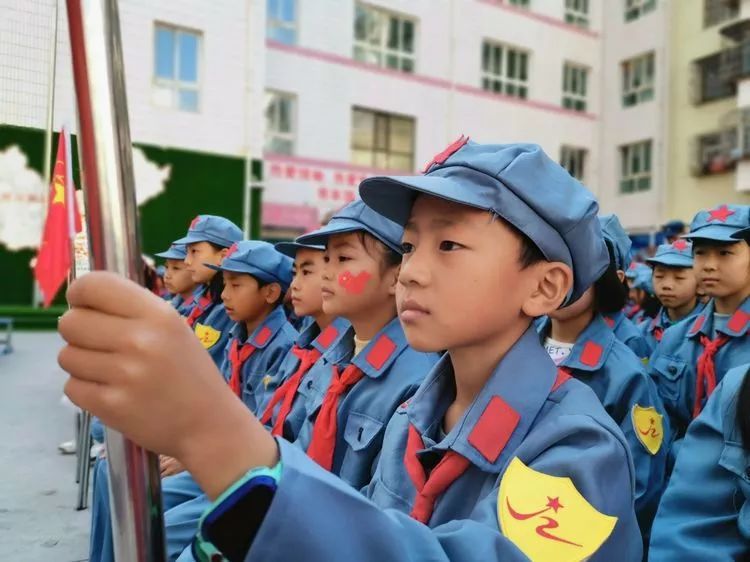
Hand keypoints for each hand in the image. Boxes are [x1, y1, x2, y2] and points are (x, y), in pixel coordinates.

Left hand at [58, 272, 277, 498]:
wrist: (208, 423)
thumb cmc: (189, 372)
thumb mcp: (174, 329)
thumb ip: (133, 311)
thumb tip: (81, 300)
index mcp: (158, 315)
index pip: (93, 286)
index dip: (79, 294)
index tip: (84, 306)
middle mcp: (140, 340)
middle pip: (70, 322)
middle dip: (78, 332)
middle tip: (98, 344)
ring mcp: (124, 375)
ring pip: (66, 355)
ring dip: (81, 362)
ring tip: (109, 370)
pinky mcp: (110, 406)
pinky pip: (71, 386)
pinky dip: (84, 388)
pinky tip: (110, 390)